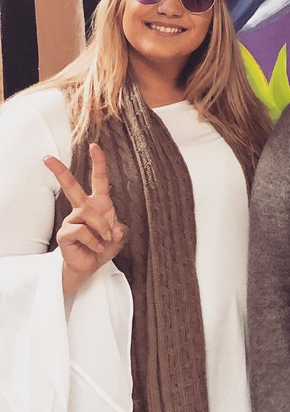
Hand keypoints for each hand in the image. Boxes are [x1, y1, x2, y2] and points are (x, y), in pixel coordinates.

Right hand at [44, 143, 127, 294]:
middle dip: (60, 171)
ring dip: (102, 229)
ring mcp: (72, 219)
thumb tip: (114, 229)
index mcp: (99, 203)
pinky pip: (82, 231)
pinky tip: (96, 247)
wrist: (91, 265)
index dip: (98, 163)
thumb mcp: (120, 237)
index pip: (99, 179)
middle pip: (71, 186)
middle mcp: (84, 208)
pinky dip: (94, 241)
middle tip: (46, 158)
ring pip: (90, 215)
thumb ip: (121, 231)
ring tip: (103, 241)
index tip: (94, 146)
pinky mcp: (65, 232)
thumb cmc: (104, 246)